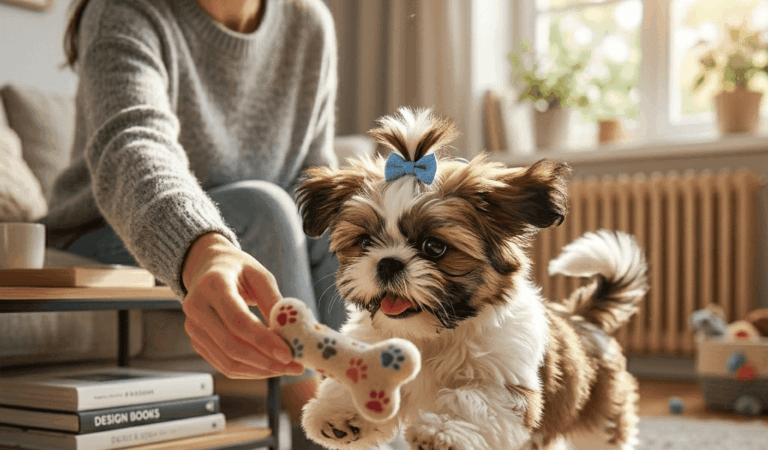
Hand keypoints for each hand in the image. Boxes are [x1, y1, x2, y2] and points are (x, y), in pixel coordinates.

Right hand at [181, 232, 304, 378]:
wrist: (208, 268)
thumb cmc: (239, 270)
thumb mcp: (260, 275)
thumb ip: (274, 301)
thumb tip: (292, 333)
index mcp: (213, 284)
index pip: (238, 320)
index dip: (264, 341)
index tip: (289, 354)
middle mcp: (196, 307)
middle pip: (231, 346)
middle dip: (266, 361)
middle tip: (294, 366)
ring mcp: (193, 327)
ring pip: (227, 362)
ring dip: (260, 370)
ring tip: (287, 368)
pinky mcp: (196, 342)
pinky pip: (224, 365)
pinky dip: (249, 370)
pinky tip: (269, 366)